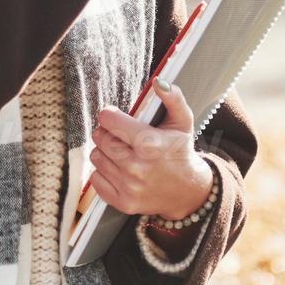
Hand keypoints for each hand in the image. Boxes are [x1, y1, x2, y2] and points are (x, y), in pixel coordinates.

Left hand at [88, 76, 215, 221]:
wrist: (189, 191)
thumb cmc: (181, 151)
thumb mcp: (183, 121)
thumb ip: (172, 98)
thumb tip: (159, 82)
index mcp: (149, 143)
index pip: (109, 121)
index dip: (109, 115)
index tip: (114, 116)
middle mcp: (137, 167)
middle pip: (100, 139)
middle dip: (106, 133)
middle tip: (119, 134)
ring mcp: (129, 187)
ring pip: (96, 157)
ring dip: (105, 152)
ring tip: (122, 151)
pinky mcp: (123, 202)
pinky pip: (95, 180)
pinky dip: (104, 172)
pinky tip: (120, 169)